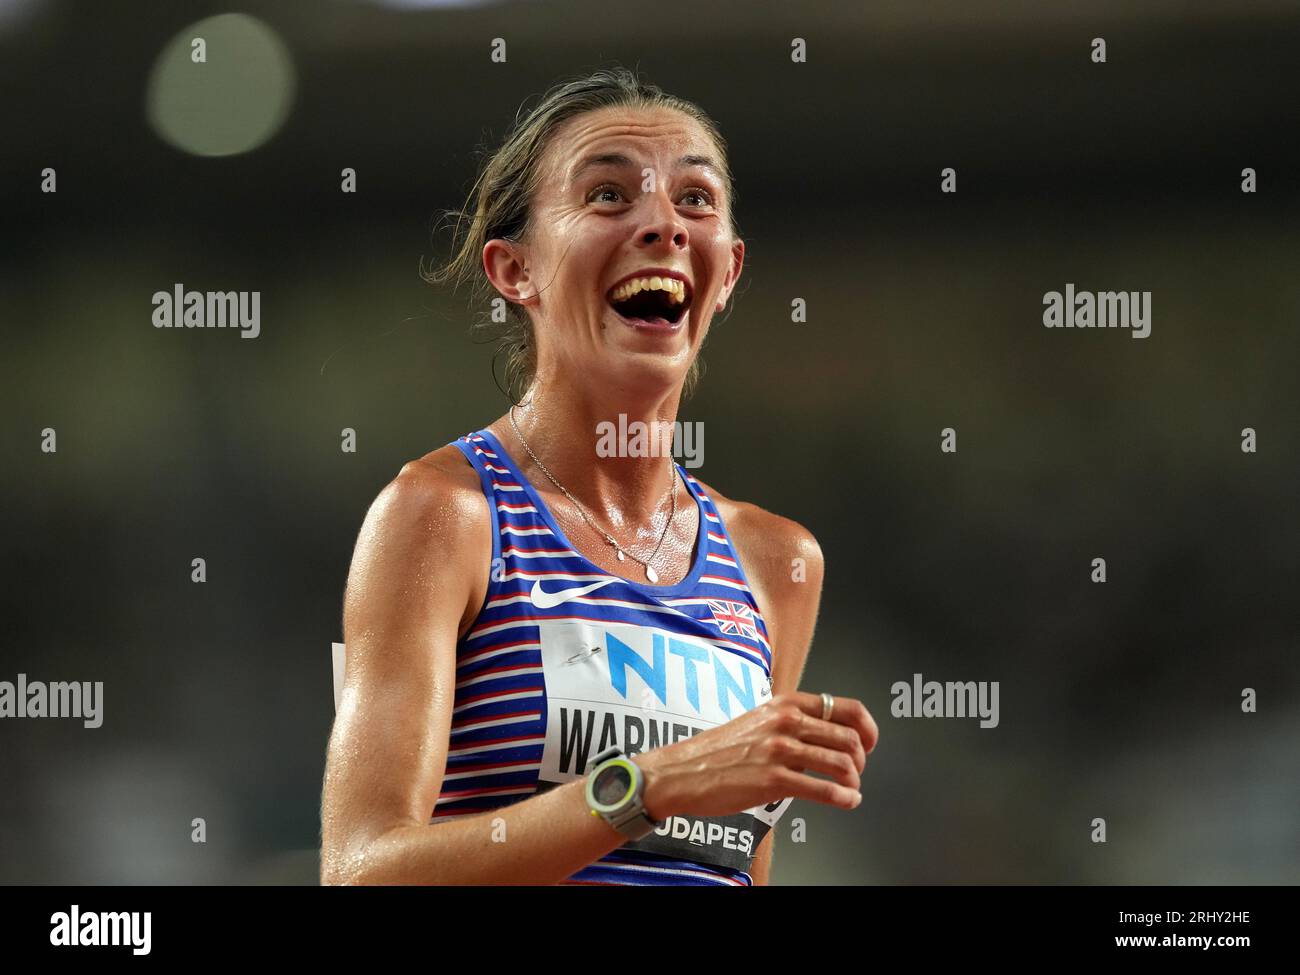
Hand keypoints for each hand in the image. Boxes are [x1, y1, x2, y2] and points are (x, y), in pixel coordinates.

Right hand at [635, 691, 877, 819]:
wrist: (683, 771)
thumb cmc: (719, 749)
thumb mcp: (759, 719)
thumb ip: (792, 723)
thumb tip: (827, 736)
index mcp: (785, 704)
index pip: (845, 707)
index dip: (868, 727)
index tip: (870, 742)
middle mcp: (786, 722)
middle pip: (849, 738)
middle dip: (861, 760)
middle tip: (856, 771)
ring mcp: (780, 750)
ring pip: (842, 763)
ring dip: (854, 780)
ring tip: (850, 789)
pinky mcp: (773, 780)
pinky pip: (824, 790)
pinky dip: (844, 798)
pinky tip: (847, 801)